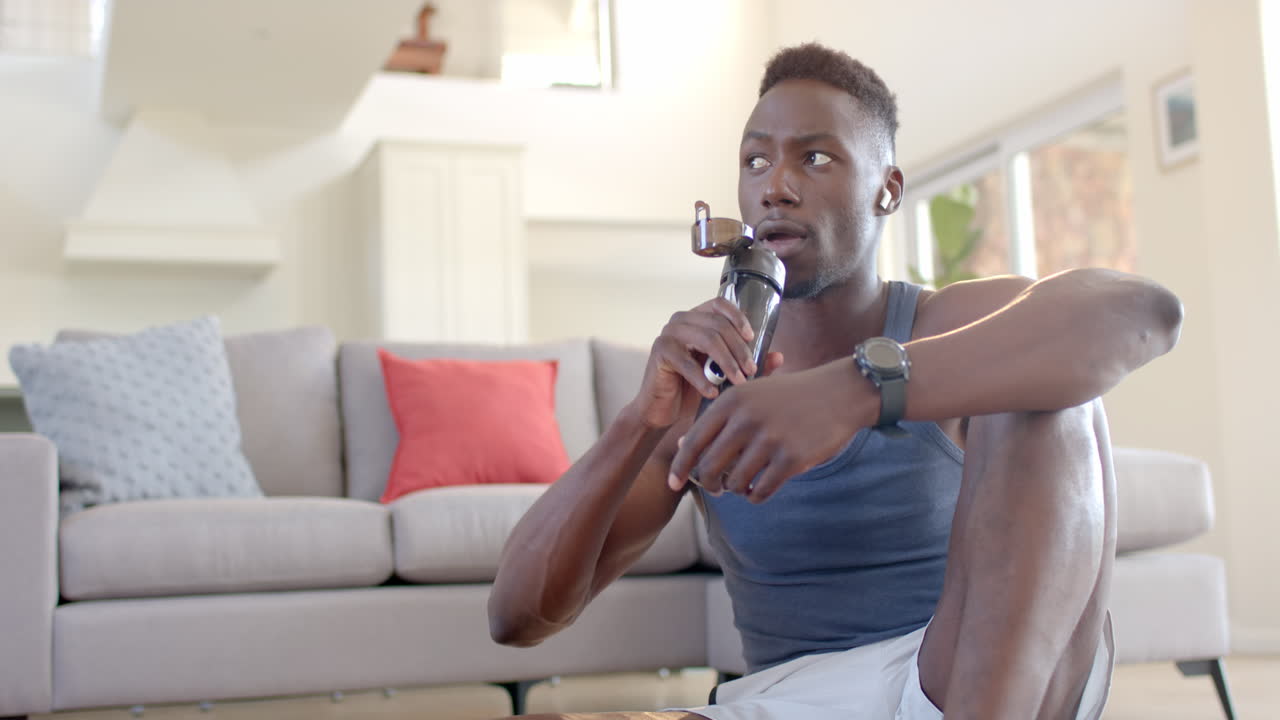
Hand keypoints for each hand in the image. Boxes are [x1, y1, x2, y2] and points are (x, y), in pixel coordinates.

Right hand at [633, 298, 762, 428]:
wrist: (663, 410)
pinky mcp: (659, 351)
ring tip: (737, 382)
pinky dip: (702, 380)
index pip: (720, 304)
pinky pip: (687, 362)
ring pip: (706, 339)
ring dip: (726, 362)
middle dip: (739, 349)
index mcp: (698, 318)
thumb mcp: (725, 376)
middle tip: (751, 371)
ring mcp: (668, 334)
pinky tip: (713, 394)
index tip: (752, 338)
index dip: (738, 317)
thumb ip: (749, 365)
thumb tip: (779, 356)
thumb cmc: (694, 389)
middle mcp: (682, 320)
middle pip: (718, 324)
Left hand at [667, 358, 875, 502]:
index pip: (694, 441)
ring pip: (734, 482)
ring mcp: (770, 439)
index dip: (679, 466)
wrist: (839, 393)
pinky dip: (756, 495)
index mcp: (732, 400)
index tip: (673, 483)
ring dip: (736, 489)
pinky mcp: (791, 458)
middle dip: (708, 484)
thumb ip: (718, 418)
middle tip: (716, 488)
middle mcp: (746, 419)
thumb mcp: (751, 394)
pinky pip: (760, 490)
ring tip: (744, 484)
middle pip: (710, 467)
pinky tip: (759, 489)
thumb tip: (685, 445)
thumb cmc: (790, 396)